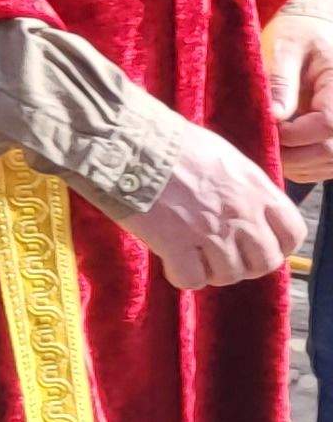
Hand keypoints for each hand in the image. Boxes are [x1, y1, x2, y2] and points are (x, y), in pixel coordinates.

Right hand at [110, 120, 306, 290]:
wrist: (129, 141)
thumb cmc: (170, 142)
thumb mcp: (223, 157)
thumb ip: (242, 187)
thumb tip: (245, 207)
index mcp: (256, 188)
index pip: (293, 233)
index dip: (279, 246)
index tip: (261, 246)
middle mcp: (241, 213)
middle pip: (265, 262)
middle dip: (246, 264)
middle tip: (223, 255)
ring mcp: (210, 231)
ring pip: (229, 275)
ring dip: (212, 271)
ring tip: (193, 256)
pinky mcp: (176, 244)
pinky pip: (192, 279)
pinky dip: (182, 275)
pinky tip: (171, 260)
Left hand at [267, 4, 332, 181]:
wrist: (315, 28)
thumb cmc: (299, 33)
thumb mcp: (286, 47)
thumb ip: (282, 81)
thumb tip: (275, 116)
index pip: (327, 125)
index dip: (292, 135)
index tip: (267, 127)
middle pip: (331, 151)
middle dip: (292, 156)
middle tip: (261, 146)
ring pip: (331, 163)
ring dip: (299, 165)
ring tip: (270, 149)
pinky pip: (330, 164)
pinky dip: (306, 166)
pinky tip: (284, 153)